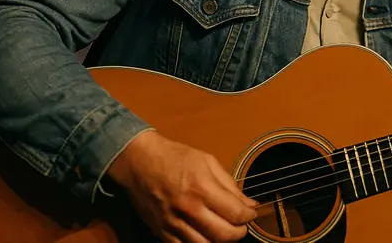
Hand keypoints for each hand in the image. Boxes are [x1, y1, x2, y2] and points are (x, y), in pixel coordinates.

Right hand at [105, 130, 257, 241]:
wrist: (140, 162)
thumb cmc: (175, 157)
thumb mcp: (208, 161)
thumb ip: (230, 185)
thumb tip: (249, 204)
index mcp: (202, 188)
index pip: (236, 213)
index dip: (249, 216)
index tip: (251, 213)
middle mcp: (188, 208)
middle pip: (224, 235)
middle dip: (240, 232)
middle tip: (242, 225)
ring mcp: (173, 223)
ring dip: (221, 242)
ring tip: (225, 231)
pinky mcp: (162, 232)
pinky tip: (206, 236)